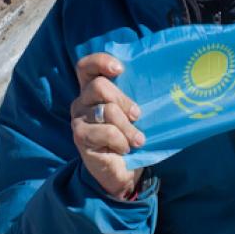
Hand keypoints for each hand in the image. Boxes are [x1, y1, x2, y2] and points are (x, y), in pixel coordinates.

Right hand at [71, 53, 145, 198]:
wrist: (126, 171)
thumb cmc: (131, 137)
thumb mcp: (134, 114)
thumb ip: (134, 96)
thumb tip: (156, 81)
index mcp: (93, 90)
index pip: (86, 66)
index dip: (100, 62)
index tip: (120, 70)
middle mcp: (82, 101)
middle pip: (99, 86)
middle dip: (124, 101)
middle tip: (138, 116)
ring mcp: (79, 119)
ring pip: (106, 110)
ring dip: (128, 127)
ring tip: (137, 140)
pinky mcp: (80, 136)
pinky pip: (105, 132)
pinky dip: (120, 141)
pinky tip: (124, 149)